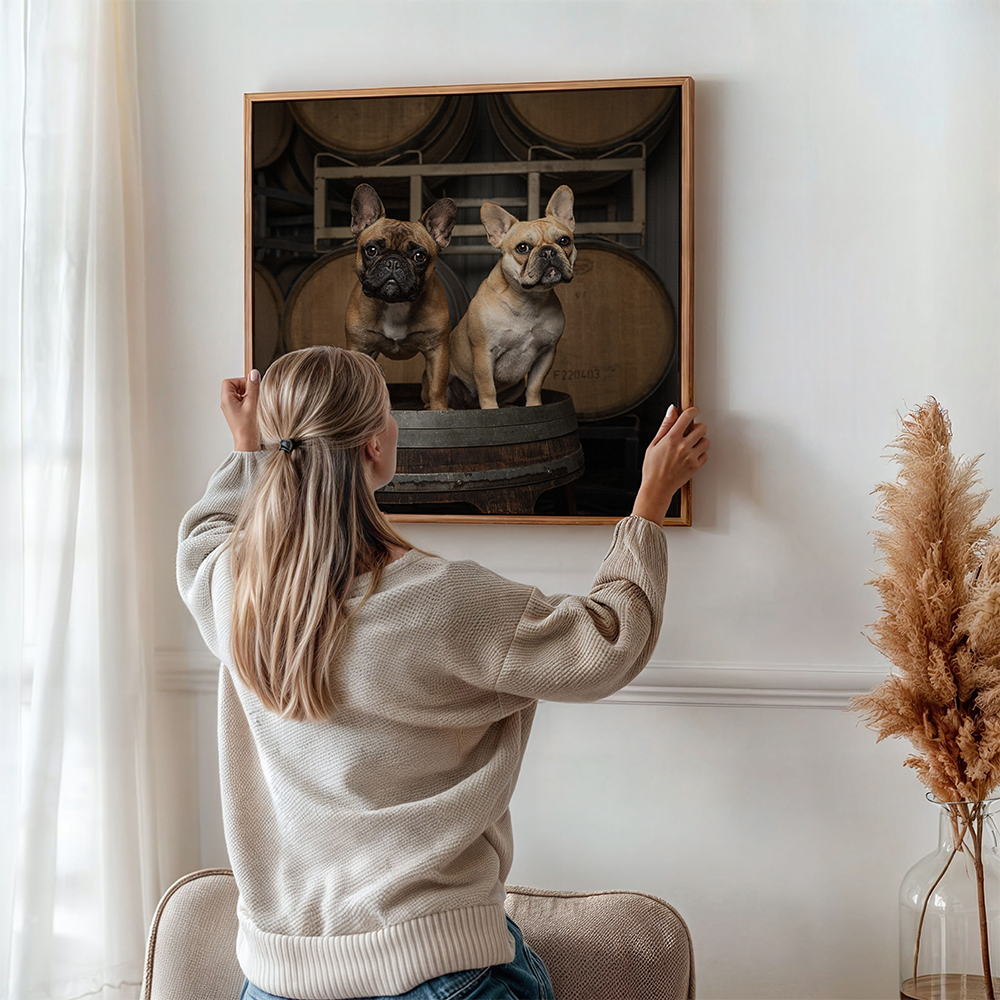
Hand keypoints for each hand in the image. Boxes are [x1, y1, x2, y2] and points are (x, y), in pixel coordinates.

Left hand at [221, 370, 260, 451]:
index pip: (229, 382)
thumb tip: (254, 374)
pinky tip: (253, 409)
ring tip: (253, 405)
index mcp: (226, 399)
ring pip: (239, 394)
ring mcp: (231, 408)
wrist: (248, 443)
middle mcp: (226, 403)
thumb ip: (253, 387)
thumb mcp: (252, 404)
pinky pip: (241, 401)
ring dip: (248, 396)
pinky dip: (248, 402)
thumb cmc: (247, 428)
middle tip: (253, 396)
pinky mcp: (237, 413)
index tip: (251, 387)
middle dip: (245, 388)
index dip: (241, 381)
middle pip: (234, 386)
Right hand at [631, 405, 709, 522]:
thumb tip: (672, 410)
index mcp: (671, 438)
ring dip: (701, 441)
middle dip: (698, 427)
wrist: (657, 487)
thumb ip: (665, 426)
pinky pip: (705, 455)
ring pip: (706, 441)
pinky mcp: (695, 466)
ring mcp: (690, 457)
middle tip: (692, 431)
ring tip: (692, 445)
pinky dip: (701, 454)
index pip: (687, 417)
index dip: (692, 411)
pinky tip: (692, 456)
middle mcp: (683, 446)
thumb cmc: (652, 468)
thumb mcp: (654, 444)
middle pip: (702, 428)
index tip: (693, 411)